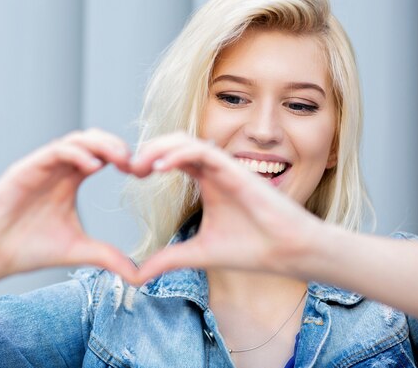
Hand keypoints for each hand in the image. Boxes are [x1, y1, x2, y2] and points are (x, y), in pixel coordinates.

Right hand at [0, 129, 138, 283]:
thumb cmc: (29, 249)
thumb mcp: (78, 251)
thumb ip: (108, 257)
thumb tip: (138, 275)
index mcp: (70, 180)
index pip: (102, 155)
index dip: (124, 158)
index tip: (142, 174)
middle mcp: (58, 169)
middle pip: (93, 141)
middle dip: (117, 146)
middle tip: (136, 164)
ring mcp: (42, 166)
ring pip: (76, 140)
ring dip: (101, 144)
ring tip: (121, 159)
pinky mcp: (25, 169)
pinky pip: (55, 151)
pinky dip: (77, 153)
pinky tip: (94, 167)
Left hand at [130, 133, 322, 283]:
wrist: (287, 252)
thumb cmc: (251, 248)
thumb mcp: (198, 253)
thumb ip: (169, 259)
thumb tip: (137, 276)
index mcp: (207, 181)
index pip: (172, 158)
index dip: (149, 161)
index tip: (130, 176)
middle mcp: (214, 169)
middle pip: (175, 144)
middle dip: (149, 151)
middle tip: (129, 167)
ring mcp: (226, 167)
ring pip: (186, 141)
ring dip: (159, 148)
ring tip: (139, 166)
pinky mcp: (236, 169)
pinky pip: (203, 151)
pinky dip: (179, 154)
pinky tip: (160, 168)